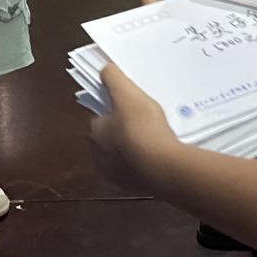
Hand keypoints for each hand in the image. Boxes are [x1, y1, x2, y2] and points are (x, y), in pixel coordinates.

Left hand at [90, 63, 177, 190]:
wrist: (162, 167)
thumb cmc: (141, 127)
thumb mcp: (127, 93)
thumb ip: (113, 78)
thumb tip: (104, 69)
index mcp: (94, 134)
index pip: (98, 118)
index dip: (112, 110)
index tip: (128, 105)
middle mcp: (99, 157)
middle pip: (110, 138)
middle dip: (123, 130)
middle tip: (144, 119)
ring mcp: (117, 175)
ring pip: (124, 155)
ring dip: (135, 148)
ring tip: (155, 136)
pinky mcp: (134, 187)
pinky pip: (138, 170)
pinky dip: (146, 162)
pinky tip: (160, 154)